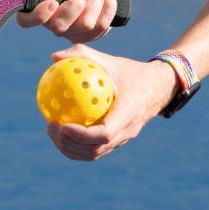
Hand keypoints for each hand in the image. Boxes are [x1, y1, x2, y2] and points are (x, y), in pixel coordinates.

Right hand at [17, 0, 126, 42]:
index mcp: (40, 8)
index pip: (26, 21)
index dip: (37, 16)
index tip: (52, 2)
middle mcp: (53, 25)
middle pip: (59, 27)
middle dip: (75, 5)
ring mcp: (72, 33)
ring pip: (85, 25)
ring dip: (95, 0)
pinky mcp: (90, 36)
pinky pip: (101, 26)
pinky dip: (108, 5)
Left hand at [45, 44, 179, 160]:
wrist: (158, 87)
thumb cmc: (130, 71)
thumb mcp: (109, 60)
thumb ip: (82, 55)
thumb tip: (54, 57)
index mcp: (128, 113)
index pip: (104, 134)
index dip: (81, 135)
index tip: (61, 125)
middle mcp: (127, 131)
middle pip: (95, 150)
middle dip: (69, 144)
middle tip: (50, 127)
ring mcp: (123, 139)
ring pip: (94, 154)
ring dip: (70, 148)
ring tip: (52, 131)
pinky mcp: (118, 141)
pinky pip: (95, 149)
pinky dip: (76, 146)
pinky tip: (61, 130)